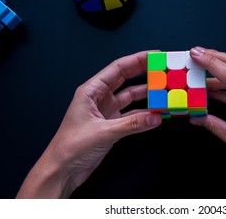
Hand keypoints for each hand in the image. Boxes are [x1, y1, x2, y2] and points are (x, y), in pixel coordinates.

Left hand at [16, 51, 161, 197]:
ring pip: (130, 97)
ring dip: (146, 94)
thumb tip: (156, 117)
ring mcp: (106, 111)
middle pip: (126, 79)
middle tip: (162, 68)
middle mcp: (99, 98)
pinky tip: (155, 113)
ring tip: (163, 89)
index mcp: (91, 91)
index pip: (118, 68)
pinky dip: (143, 114)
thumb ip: (132, 124)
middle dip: (144, 72)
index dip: (137, 59)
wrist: (62, 170)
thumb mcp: (104, 132)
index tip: (154, 55)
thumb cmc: (71, 147)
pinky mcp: (111, 125)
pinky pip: (131, 115)